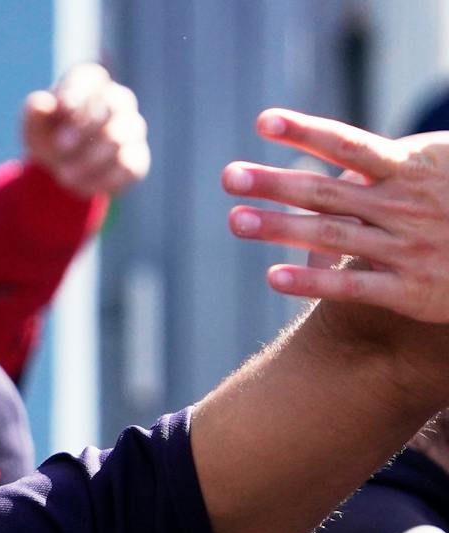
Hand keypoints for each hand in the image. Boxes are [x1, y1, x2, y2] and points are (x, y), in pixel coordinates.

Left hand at [21, 63, 148, 197]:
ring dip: (87, 160)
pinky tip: (80, 185)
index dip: (76, 94)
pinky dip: (100, 180)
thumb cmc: (49, 135)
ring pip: (119, 139)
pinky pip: (127, 168)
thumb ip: (34, 112)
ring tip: (63, 175)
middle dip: (84, 128)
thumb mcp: (34, 125)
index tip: (60, 110)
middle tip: (60, 147)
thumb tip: (42, 103)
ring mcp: (131, 130)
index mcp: (90, 84)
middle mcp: (118, 101)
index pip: (91, 78)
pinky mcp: (137, 160)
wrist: (62, 166)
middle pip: (113, 105)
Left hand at [224, 110, 448, 323]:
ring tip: (234, 220)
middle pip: (327, 191)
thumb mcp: (438, 167)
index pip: (349, 143)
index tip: (263, 121)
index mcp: (410, 168)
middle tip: (228, 176)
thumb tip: (333, 162)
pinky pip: (353, 285)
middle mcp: (402, 205)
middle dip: (275, 182)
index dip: (306, 131)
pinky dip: (312, 282)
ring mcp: (405, 246)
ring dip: (280, 228)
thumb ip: (387, 164)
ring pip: (331, 235)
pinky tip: (272, 278)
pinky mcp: (410, 288)